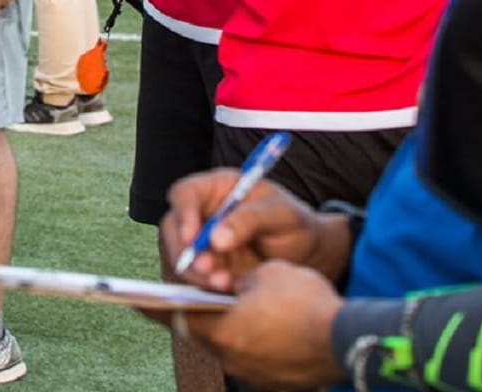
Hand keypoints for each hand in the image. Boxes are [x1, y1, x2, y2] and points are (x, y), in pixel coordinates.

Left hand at [160, 262, 346, 389]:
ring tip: (236, 307)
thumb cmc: (306, 301)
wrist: (349, 340)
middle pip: (201, 332)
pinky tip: (265, 325)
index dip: (152, 306)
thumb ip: (238, 279)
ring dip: (227, 326)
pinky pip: (252, 357)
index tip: (132, 300)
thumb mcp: (267, 273)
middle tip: (191, 295)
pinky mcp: (271, 381)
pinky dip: (251, 340)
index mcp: (221, 329)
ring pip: (228, 345)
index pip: (174, 315)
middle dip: (197, 312)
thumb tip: (231, 287)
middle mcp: (230, 356)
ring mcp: (251, 373)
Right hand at [162, 169, 349, 291]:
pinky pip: (192, 281)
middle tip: (208, 270)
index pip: (185, 194)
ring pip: (179, 258)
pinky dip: (204, 289)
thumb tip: (216, 238)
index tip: (192, 238)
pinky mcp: (204, 271)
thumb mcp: (279, 214)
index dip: (183, 214)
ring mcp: (199, 244)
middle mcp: (201, 214)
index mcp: (216, 189)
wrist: (308, 257)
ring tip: (225, 285)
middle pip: (173, 229)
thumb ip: (249, 220)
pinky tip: (228, 292)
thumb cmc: (294, 224)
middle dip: (185, 252)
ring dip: (196, 275)